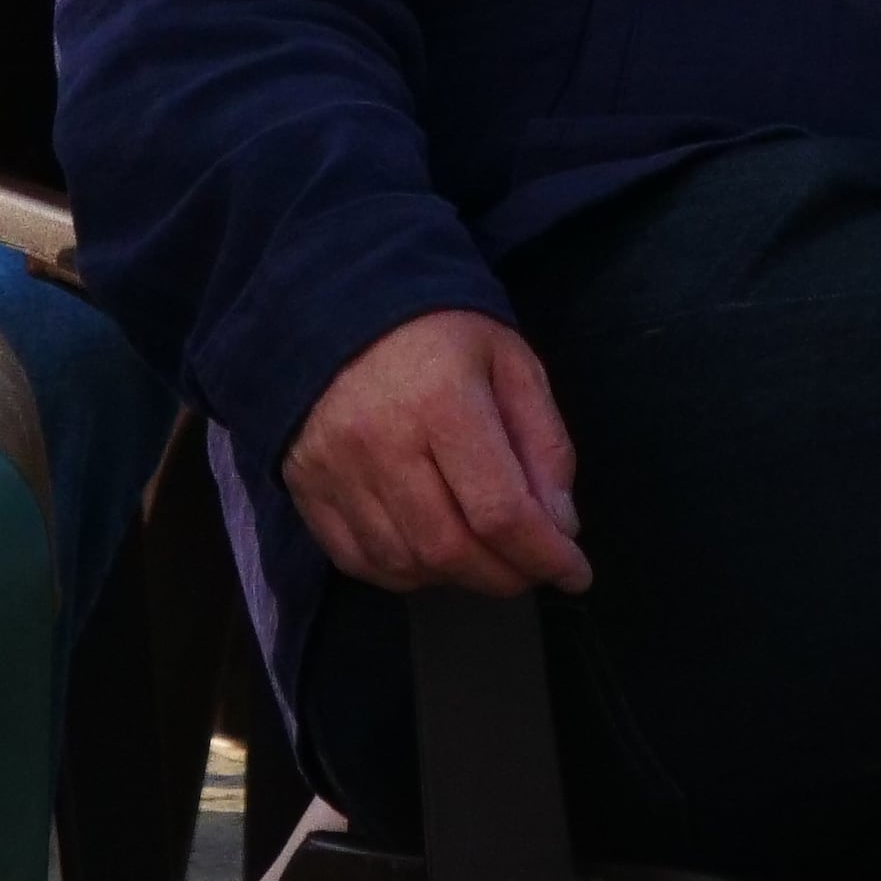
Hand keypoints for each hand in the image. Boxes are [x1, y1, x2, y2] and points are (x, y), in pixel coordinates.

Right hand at [280, 309, 590, 597]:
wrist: (340, 304)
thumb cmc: (438, 332)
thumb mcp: (512, 364)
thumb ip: (545, 444)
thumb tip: (560, 526)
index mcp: (440, 400)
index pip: (498, 511)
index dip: (544, 556)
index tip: (575, 572)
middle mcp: (379, 442)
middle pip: (450, 550)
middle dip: (505, 576)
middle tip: (531, 567)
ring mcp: (334, 469)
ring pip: (404, 565)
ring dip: (456, 577)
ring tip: (483, 553)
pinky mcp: (305, 486)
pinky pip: (358, 560)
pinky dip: (403, 573)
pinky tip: (430, 551)